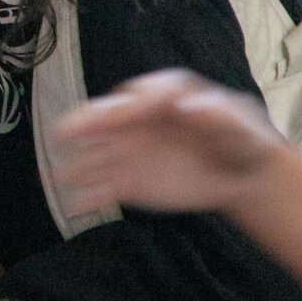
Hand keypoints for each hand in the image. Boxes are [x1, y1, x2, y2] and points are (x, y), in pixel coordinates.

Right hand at [48, 69, 287, 218]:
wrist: (242, 174)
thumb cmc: (244, 140)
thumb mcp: (243, 126)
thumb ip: (220, 116)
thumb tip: (189, 106)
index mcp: (166, 95)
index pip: (142, 96)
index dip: (132, 104)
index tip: (125, 112)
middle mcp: (139, 119)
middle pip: (108, 118)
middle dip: (88, 124)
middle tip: (65, 131)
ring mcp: (132, 149)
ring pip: (100, 155)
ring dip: (80, 165)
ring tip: (58, 175)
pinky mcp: (131, 180)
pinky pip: (107, 187)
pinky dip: (91, 196)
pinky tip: (77, 205)